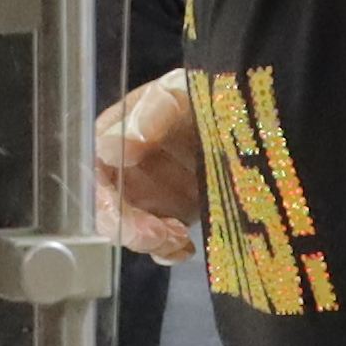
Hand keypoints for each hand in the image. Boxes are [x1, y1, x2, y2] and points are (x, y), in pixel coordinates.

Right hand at [92, 70, 200, 263]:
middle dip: (130, 229)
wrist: (251, 114)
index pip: (94, 175)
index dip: (107, 200)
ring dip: (151, 242)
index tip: (132, 213)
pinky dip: (168, 252)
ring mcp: (151, 195)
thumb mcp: (180, 94)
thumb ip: (150, 115)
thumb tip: (111, 148)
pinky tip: (186, 247)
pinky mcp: (176, 214)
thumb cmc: (208, 93)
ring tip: (179, 238)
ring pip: (132, 232)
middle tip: (162, 234)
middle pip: (108, 211)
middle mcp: (125, 170)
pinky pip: (161, 244)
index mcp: (115, 137)